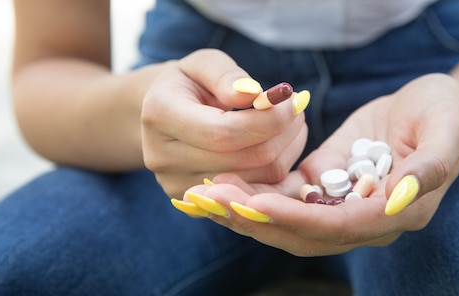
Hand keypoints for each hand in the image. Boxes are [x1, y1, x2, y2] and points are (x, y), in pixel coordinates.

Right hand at [141, 49, 308, 198]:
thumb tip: (255, 94)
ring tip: (292, 122)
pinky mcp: (198, 204)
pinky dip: (277, 168)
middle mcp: (163, 158)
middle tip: (298, 108)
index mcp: (160, 116)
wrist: (163, 115)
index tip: (293, 99)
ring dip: (286, 149)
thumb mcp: (204, 64)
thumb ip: (227, 76)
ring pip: (256, 180)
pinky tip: (280, 143)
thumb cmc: (189, 83)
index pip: (225, 132)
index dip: (268, 120)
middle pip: (245, 159)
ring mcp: (178, 186)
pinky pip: (254, 193)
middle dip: (283, 132)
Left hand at [179, 73, 458, 255]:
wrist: (431, 107)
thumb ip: (431, 168)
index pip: (340, 226)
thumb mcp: (447, 131)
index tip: (255, 204)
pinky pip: (286, 196)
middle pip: (303, 233)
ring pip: (287, 220)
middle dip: (256, 219)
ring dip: (246, 210)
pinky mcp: (324, 185)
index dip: (297, 219)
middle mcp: (364, 219)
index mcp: (397, 213)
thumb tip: (398, 201)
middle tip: (211, 199)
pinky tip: (221, 184)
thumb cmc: (445, 114)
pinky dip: (254, 193)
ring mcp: (341, 204)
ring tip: (203, 193)